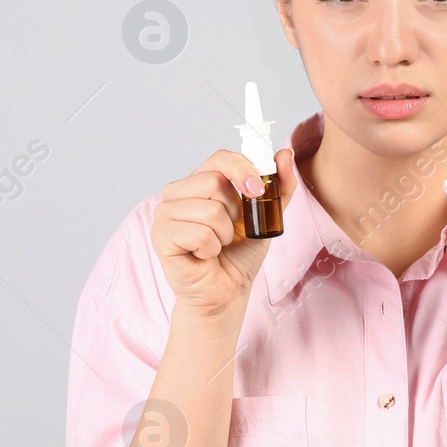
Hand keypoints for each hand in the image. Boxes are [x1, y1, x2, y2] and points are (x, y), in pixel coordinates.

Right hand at [152, 146, 298, 317]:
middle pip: (214, 182)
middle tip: (230, 232)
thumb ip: (278, 188)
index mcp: (199, 181)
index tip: (257, 191)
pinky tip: (204, 256)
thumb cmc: (239, 255)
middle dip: (234, 212)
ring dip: (224, 235)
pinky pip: (199, 234)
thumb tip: (285, 154)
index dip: (243, 169)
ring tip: (217, 246)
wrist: (226, 293)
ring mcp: (164, 212)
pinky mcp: (160, 236)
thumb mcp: (266, 218)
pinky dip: (211, 249)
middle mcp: (177, 192)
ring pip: (210, 210)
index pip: (220, 158)